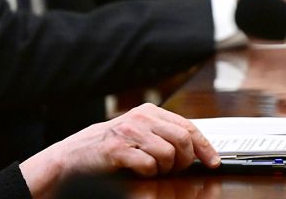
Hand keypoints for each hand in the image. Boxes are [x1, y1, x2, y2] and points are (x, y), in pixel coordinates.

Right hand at [18, 104, 218, 196]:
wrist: (72, 157)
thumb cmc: (107, 148)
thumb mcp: (138, 134)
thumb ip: (163, 136)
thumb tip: (196, 150)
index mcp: (148, 112)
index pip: (187, 126)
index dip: (205, 146)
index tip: (213, 161)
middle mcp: (140, 118)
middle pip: (183, 140)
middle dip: (186, 161)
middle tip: (176, 170)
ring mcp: (129, 132)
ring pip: (169, 154)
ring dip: (165, 169)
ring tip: (151, 170)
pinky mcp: (118, 149)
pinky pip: (149, 166)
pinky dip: (148, 174)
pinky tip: (137, 171)